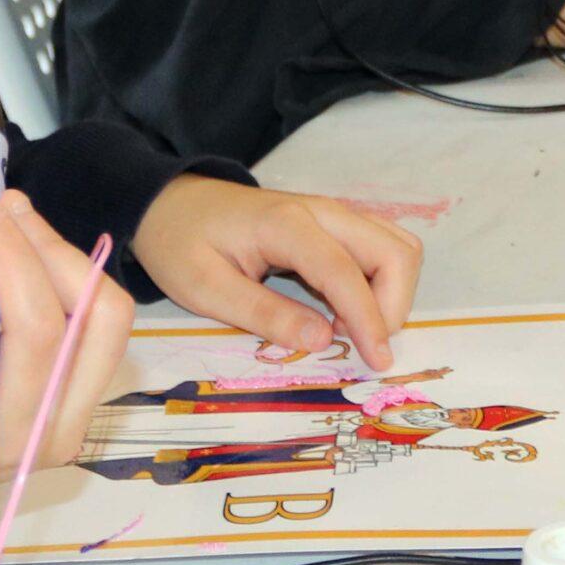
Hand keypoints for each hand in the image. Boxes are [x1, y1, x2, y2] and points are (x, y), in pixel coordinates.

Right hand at [0, 191, 134, 549]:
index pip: (34, 335)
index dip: (16, 262)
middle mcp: (37, 433)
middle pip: (85, 320)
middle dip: (42, 246)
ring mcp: (59, 423)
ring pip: (103, 323)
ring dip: (64, 259)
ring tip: (12, 221)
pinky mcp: (65, 407)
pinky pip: (93, 333)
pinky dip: (67, 281)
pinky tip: (20, 254)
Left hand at [130, 175, 422, 371]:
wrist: (169, 203)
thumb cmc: (179, 244)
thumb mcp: (205, 289)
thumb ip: (264, 314)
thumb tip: (323, 342)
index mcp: (285, 224)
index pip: (344, 271)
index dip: (368, 319)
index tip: (378, 362)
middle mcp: (320, 211)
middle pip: (393, 250)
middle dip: (393, 305)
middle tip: (363, 346)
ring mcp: (331, 213)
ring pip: (395, 245)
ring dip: (392, 292)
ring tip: (354, 330)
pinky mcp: (332, 224)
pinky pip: (379, 247)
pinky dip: (381, 281)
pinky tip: (347, 310)